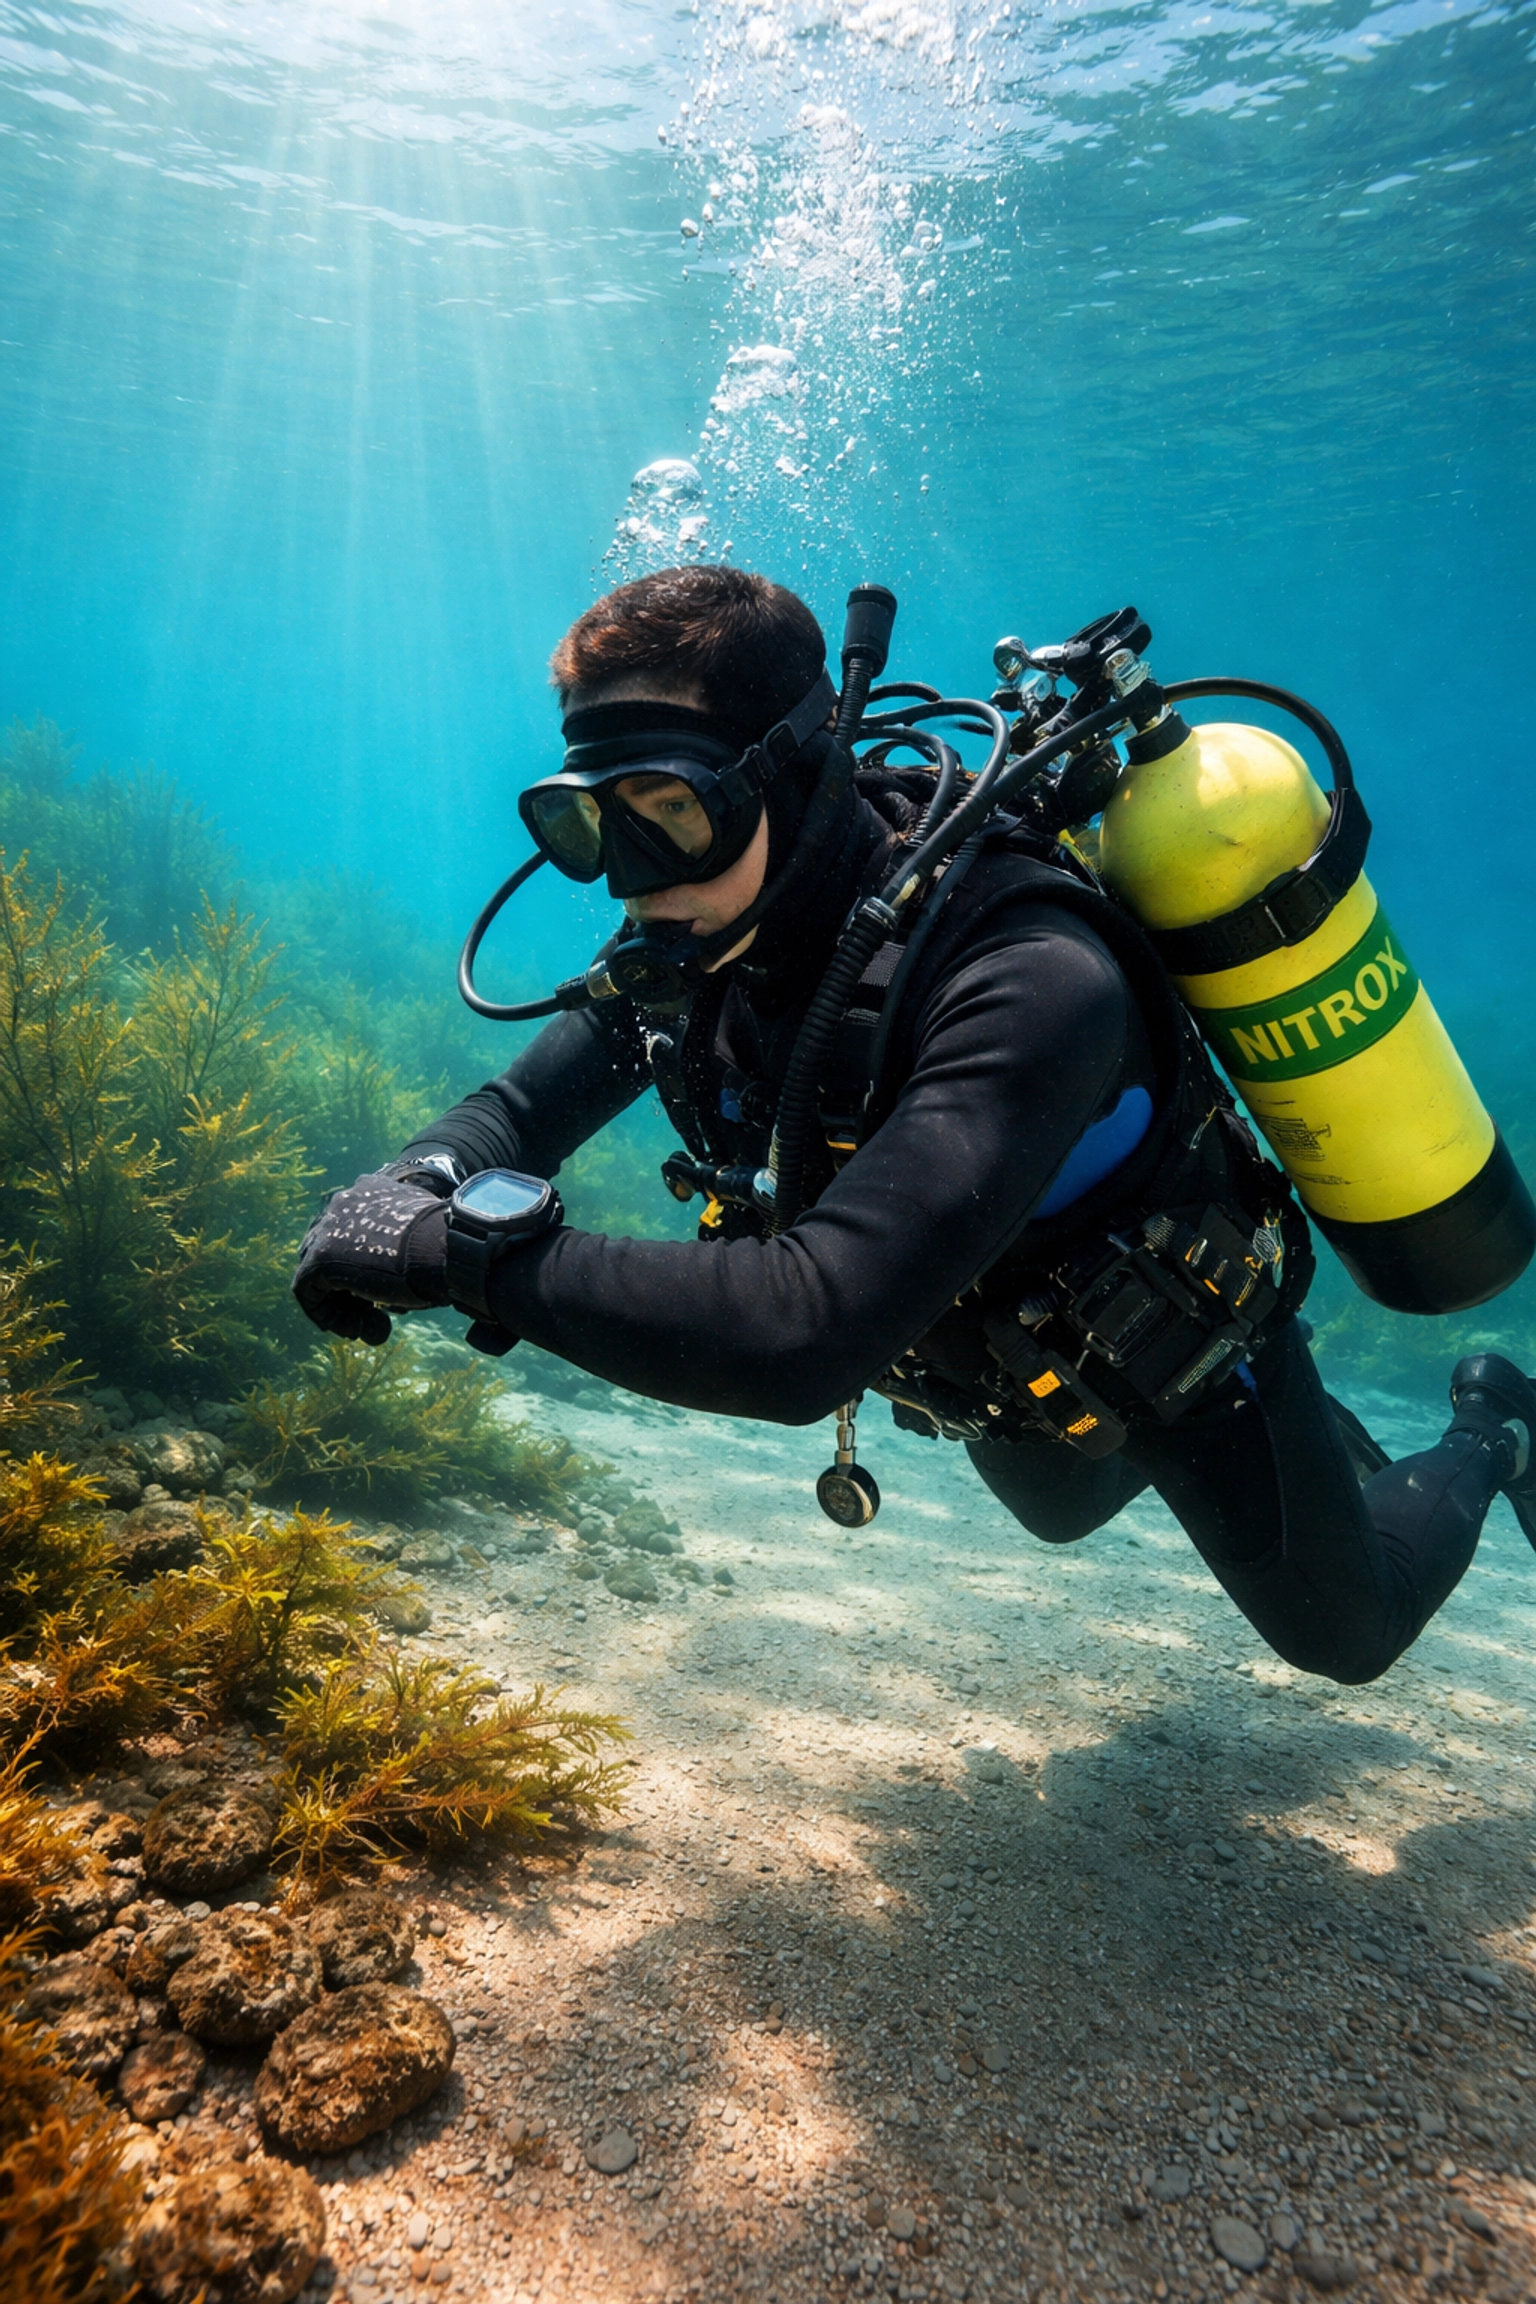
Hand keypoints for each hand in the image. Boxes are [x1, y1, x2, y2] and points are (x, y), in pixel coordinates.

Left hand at [292, 1171, 451, 1345]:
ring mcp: (327, 1228)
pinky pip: (308, 1291)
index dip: (363, 1263)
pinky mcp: (319, 1258)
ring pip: (318, 1272)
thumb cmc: (445, 1247)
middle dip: (349, 1286)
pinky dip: (327, 1313)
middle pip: (331, 1250)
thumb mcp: (423, 1236)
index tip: (383, 1288)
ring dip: (341, 1303)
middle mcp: (343, 1202)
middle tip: (372, 1312)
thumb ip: (403, 1242)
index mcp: (370, 1189)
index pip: (351, 1228)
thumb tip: (399, 1269)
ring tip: (365, 1326)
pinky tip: (352, 1328)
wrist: (445, 1250)